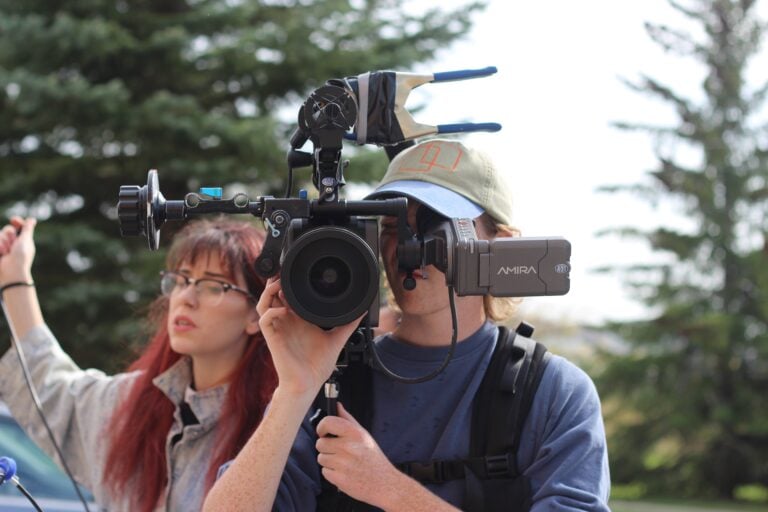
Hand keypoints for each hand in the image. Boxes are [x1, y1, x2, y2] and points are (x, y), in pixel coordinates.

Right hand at [0, 216, 36, 283]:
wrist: (10, 272)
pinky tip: (1, 254)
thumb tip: (31, 219)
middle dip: (9, 236)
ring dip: (2, 243)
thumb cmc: (21, 257)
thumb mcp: (25, 241)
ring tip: (5, 252)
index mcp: (22, 240)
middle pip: (7, 229)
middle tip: (12, 247)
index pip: (18, 226)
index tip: (14, 220)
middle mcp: (12, 243)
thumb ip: (27, 229)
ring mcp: (2, 247)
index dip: (16, 222)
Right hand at [257, 277, 362, 396]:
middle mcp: (286, 320)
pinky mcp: (273, 338)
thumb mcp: (337, 339)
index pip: (289, 294)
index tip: (299, 270)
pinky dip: (272, 311)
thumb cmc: (318, 364)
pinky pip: (266, 319)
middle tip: (285, 269)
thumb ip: (349, 324)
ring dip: (270, 291)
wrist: (309, 383)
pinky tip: (284, 310)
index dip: (290, 281)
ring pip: (264, 302)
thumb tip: (363, 311)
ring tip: (280, 284)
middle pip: (273, 294)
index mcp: (298, 318)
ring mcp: (279, 328)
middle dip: (276, 280)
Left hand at [315, 403, 403, 508]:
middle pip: (320, 443)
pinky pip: (324, 472)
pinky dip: (332, 473)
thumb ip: (348, 419)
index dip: (321, 427)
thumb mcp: (364, 435)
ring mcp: (343, 463)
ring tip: (344, 463)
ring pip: (321, 458)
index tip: (323, 432)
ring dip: (329, 461)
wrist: (384, 483)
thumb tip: (337, 405)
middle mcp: (348, 447)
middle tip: (340, 452)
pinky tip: (344, 472)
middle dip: (327, 448)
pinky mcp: (339, 478)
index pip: (328, 422)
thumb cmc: (373, 458)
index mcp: (355, 433)